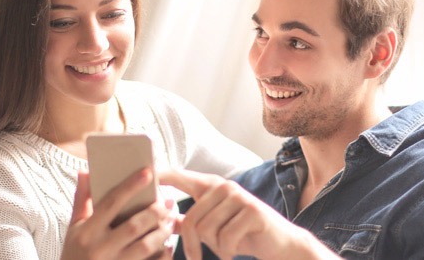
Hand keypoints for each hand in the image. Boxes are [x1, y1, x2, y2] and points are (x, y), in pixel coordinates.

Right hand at [60, 169, 175, 259]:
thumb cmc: (74, 253)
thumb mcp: (74, 228)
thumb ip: (82, 200)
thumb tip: (85, 170)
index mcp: (87, 232)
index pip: (111, 203)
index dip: (130, 186)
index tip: (148, 173)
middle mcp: (99, 248)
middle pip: (134, 225)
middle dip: (155, 212)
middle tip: (169, 202)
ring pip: (145, 246)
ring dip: (162, 232)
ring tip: (171, 221)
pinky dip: (162, 256)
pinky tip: (167, 247)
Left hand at [160, 169, 338, 259]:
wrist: (280, 244)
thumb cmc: (242, 234)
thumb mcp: (213, 227)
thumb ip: (188, 221)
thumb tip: (163, 220)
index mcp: (210, 186)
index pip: (180, 176)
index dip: (160, 174)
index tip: (143, 171)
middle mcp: (223, 186)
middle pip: (191, 219)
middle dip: (193, 246)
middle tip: (197, 259)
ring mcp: (239, 196)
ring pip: (207, 230)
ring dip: (216, 248)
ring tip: (229, 246)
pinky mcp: (252, 211)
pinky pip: (226, 238)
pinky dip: (229, 251)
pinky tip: (238, 250)